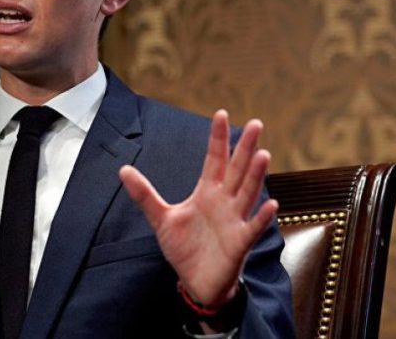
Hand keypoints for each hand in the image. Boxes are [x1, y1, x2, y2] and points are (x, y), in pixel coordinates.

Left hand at [119, 110, 277, 307]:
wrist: (196, 281)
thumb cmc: (185, 248)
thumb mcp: (161, 219)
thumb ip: (144, 194)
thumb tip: (123, 170)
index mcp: (207, 192)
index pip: (214, 159)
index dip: (217, 139)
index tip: (220, 114)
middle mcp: (225, 202)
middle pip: (237, 169)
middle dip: (245, 148)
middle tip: (255, 124)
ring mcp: (235, 220)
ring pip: (247, 193)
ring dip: (255, 175)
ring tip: (263, 154)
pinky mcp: (240, 242)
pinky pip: (253, 227)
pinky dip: (262, 217)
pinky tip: (271, 204)